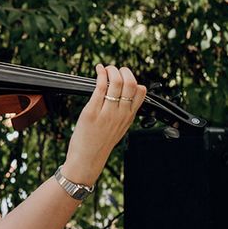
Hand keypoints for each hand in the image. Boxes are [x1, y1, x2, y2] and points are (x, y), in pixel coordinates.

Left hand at [62, 64, 145, 184]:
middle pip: (130, 84)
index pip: (141, 92)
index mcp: (128, 117)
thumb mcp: (118, 129)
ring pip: (116, 83)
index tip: (125, 76)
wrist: (87, 160)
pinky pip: (100, 87)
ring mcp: (107, 113)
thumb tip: (123, 98)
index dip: (134, 80)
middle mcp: (120, 114)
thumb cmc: (99, 144)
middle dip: (124, 71)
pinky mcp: (92, 112)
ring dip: (111, 70)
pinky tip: (98, 69)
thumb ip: (122, 114)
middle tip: (116, 69)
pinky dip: (100, 74)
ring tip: (106, 68)